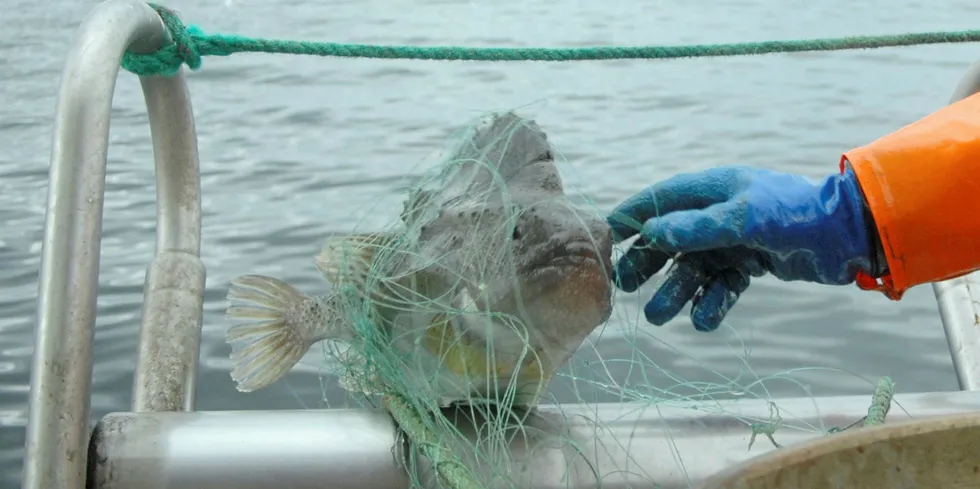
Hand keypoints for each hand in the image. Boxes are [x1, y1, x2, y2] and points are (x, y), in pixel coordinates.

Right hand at [606, 165, 879, 331]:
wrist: (850, 236)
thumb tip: (651, 232)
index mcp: (712, 190)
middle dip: (648, 262)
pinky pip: (720, 286)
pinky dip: (711, 303)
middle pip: (669, 238)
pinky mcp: (750, 264)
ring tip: (658, 316)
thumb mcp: (743, 218)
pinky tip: (704, 320)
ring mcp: (733, 240)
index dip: (633, 217)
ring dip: (675, 291)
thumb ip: (697, 227)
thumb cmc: (795, 215)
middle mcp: (717, 213)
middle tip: (625, 285)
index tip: (606, 237)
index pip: (660, 200)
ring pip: (692, 268)